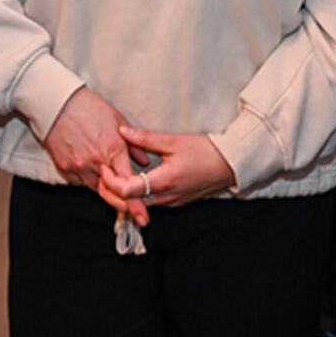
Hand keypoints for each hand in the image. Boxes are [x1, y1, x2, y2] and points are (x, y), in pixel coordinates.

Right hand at [43, 87, 147, 222]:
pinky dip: (87, 178)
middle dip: (121, 202)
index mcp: (113, 149)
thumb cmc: (89, 106)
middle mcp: (96, 162)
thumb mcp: (117, 119)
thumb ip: (133, 143)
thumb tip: (144, 161)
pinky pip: (79, 181)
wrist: (57, 102)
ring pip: (96, 188)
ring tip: (107, 177)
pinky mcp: (64, 167)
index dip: (137, 204)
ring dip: (104, 187)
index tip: (143, 217)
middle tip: (129, 208)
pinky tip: (88, 166)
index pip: (129, 184)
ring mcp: (78, 166)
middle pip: (111, 192)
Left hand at [101, 127, 235, 216]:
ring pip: (140, 205)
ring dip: (125, 194)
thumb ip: (146, 138)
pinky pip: (152, 203)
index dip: (111, 180)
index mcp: (163, 182)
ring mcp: (172, 202)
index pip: (127, 191)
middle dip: (113, 191)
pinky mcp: (176, 202)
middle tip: (104, 172)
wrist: (231, 164)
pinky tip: (134, 181)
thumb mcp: (174, 141)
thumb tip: (122, 131)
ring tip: (116, 174)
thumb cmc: (206, 151)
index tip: (105, 166)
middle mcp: (166, 197)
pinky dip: (139, 195)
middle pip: (130, 203)